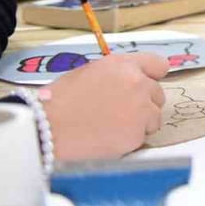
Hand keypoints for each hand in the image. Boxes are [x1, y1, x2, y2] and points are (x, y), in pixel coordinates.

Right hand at [45, 52, 167, 159]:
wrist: (46, 127)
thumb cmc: (60, 99)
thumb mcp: (90, 72)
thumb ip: (117, 74)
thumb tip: (130, 81)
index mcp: (125, 65)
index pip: (158, 65)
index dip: (152, 76)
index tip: (147, 85)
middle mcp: (138, 84)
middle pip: (158, 95)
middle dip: (144, 103)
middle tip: (119, 112)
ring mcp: (140, 111)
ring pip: (153, 118)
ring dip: (140, 123)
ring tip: (112, 126)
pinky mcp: (135, 135)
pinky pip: (141, 138)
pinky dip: (129, 140)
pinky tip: (107, 138)